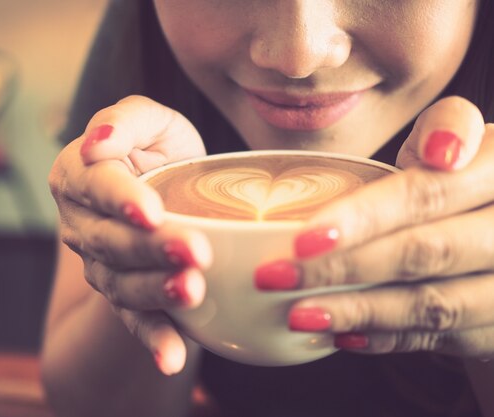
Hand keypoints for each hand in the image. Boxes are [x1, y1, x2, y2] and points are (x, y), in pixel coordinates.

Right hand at [48, 95, 211, 373]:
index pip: (95, 186)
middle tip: (195, 251)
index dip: (120, 199)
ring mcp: (100, 265)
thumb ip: (124, 118)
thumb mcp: (150, 119)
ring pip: (122, 283)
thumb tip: (96, 143)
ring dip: (156, 292)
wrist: (171, 186)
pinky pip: (134, 320)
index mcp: (77, 176)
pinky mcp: (125, 295)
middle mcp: (81, 224)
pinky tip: (172, 357)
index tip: (150, 210)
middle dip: (151, 249)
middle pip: (110, 241)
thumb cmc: (160, 148)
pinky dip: (152, 339)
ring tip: (192, 291)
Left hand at [255, 96, 493, 358]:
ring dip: (357, 310)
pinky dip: (384, 337)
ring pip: (433, 304)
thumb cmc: (466, 185)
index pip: (428, 191)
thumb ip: (443, 131)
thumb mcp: (461, 146)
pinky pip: (438, 337)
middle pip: (424, 251)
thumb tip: (438, 148)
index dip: (365, 215)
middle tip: (274, 276)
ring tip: (297, 314)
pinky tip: (338, 334)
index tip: (303, 238)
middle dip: (342, 268)